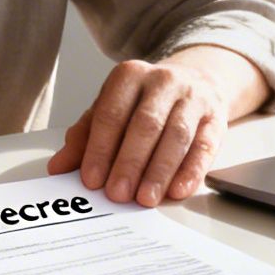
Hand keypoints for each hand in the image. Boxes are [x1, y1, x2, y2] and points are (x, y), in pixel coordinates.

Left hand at [46, 45, 268, 205]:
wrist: (195, 82)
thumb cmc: (144, 102)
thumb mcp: (110, 110)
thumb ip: (85, 138)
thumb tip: (59, 167)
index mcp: (129, 76)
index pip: (111, 113)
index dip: (100, 148)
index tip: (92, 179)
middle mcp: (163, 81)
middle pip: (146, 124)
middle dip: (130, 162)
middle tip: (118, 194)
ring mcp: (193, 98)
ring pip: (176, 135)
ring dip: (159, 170)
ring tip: (145, 198)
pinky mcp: (215, 118)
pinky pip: (204, 145)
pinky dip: (191, 170)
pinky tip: (178, 190)